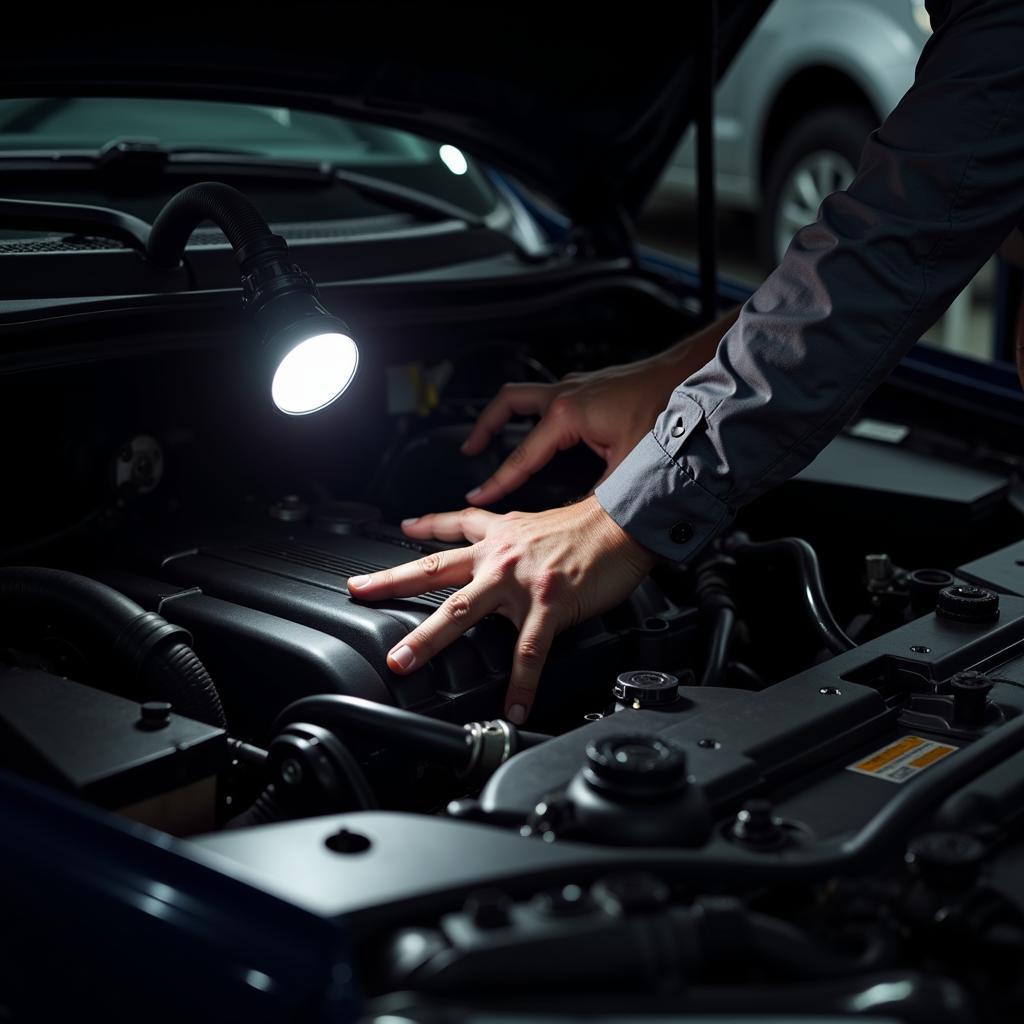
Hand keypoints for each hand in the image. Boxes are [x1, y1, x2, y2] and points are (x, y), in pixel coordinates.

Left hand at [346, 496, 655, 722]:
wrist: (627, 522)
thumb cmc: (591, 527)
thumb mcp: (541, 523)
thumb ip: (515, 542)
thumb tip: (504, 561)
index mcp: (500, 535)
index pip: (453, 528)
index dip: (423, 527)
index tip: (399, 530)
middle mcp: (500, 555)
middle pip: (435, 571)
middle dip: (392, 583)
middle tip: (359, 592)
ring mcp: (519, 581)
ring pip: (462, 612)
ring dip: (429, 640)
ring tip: (404, 663)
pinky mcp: (548, 603)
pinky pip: (527, 651)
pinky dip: (520, 683)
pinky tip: (512, 704)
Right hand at [460, 307, 738, 506]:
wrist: (694, 376)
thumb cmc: (668, 410)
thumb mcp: (630, 467)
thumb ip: (600, 497)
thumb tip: (581, 525)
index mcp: (568, 414)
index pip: (522, 454)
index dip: (498, 480)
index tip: (479, 496)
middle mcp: (567, 394)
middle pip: (508, 404)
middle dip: (484, 427)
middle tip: (470, 450)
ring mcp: (578, 387)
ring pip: (526, 396)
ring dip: (506, 416)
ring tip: (493, 436)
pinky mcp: (591, 386)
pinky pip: (549, 398)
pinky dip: (535, 414)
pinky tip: (543, 430)